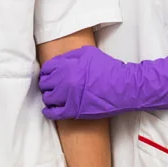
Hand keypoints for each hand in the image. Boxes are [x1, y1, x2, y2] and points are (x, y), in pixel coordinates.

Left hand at [39, 46, 167, 119]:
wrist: (122, 86)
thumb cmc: (107, 68)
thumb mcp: (88, 53)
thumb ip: (70, 55)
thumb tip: (58, 60)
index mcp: (67, 66)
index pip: (46, 69)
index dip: (47, 72)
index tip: (48, 74)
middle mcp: (64, 81)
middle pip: (45, 83)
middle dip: (47, 84)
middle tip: (50, 85)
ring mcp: (68, 97)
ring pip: (48, 98)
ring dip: (49, 96)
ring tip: (52, 96)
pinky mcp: (74, 111)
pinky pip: (54, 113)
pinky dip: (49, 111)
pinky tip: (50, 109)